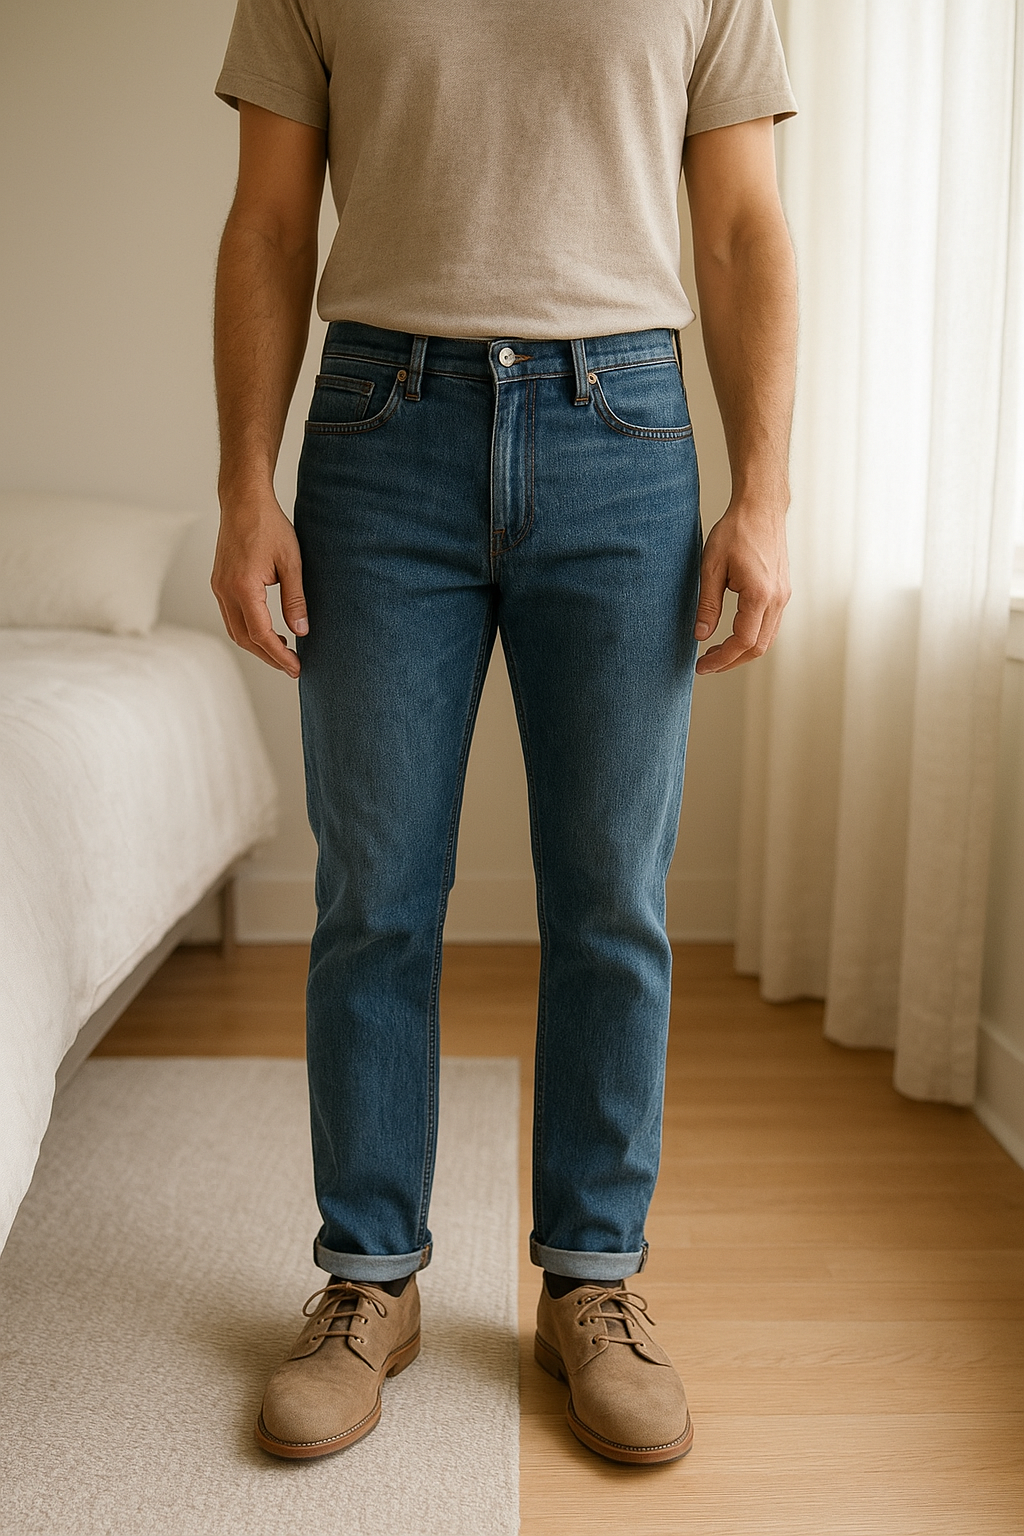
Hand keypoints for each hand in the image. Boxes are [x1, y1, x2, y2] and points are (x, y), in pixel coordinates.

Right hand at [211, 493, 307, 678]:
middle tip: (292, 667)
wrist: (243, 501)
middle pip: (245, 639)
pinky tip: (267, 631)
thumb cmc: (269, 526)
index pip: (261, 634)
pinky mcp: (219, 583)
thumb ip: (295, 599)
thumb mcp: (291, 562)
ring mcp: (219, 587)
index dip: (279, 655)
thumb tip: (301, 631)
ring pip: (235, 630)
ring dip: (257, 646)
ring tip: (283, 652)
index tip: (296, 668)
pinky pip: (231, 617)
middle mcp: (225, 591)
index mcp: (243, 587)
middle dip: (269, 657)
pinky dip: (248, 630)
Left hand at [693, 501, 790, 673]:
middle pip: (758, 647)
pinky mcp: (782, 592)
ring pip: (766, 639)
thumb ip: (707, 604)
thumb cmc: (735, 531)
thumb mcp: (711, 567)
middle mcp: (777, 599)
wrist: (761, 508)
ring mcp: (783, 596)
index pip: (743, 641)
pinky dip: (752, 638)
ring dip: (742, 651)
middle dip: (730, 661)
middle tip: (705, 664)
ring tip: (716, 653)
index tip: (701, 666)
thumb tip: (701, 635)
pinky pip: (770, 625)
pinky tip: (733, 635)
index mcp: (760, 595)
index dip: (721, 659)